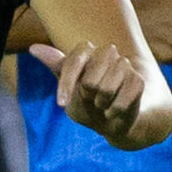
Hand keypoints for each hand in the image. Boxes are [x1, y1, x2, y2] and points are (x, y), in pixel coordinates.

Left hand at [30, 41, 149, 142]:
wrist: (111, 123)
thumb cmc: (86, 105)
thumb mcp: (68, 90)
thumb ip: (56, 67)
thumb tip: (33, 48)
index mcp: (87, 52)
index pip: (74, 60)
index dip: (66, 84)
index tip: (61, 104)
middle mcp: (107, 53)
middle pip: (90, 80)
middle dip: (87, 98)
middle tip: (91, 100)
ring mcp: (124, 64)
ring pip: (107, 89)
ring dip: (101, 105)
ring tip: (103, 105)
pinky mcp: (138, 79)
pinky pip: (123, 99)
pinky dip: (115, 112)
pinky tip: (115, 111)